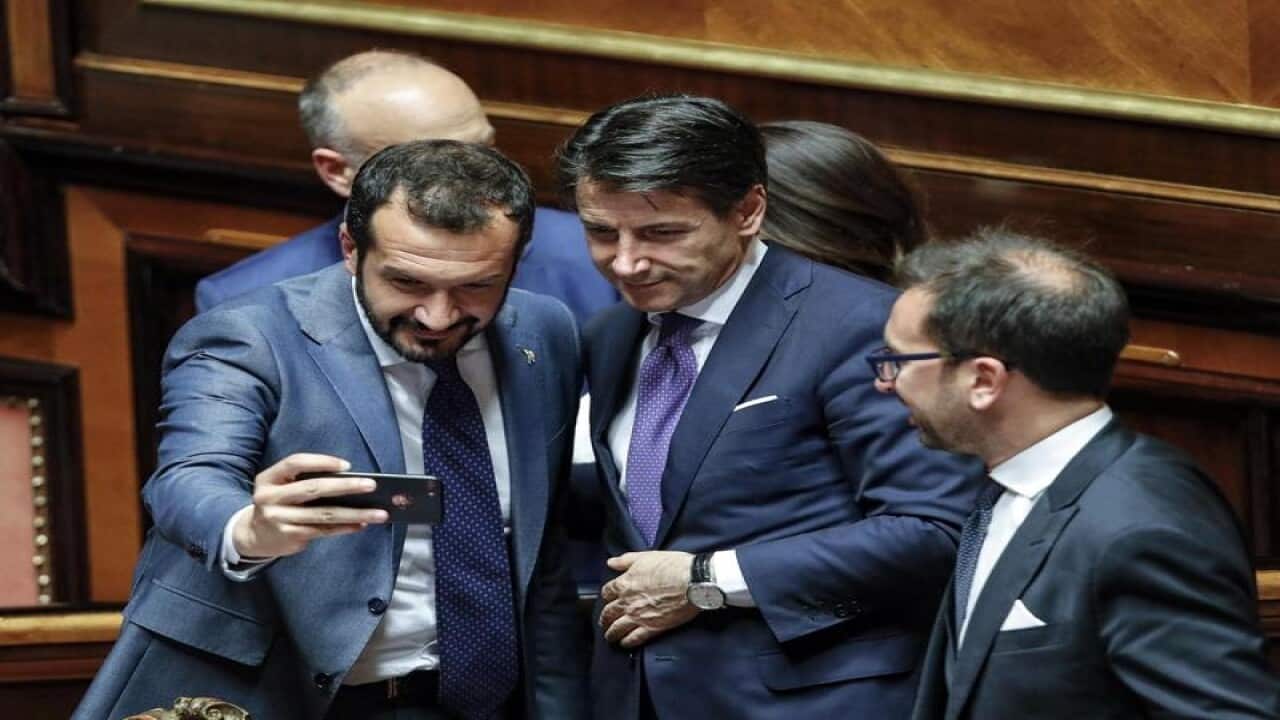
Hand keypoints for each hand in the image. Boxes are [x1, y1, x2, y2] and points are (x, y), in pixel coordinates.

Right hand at [231, 453, 387, 557]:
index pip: (295, 463)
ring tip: (379, 512)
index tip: (347, 465)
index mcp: (269, 478)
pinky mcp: (290, 536)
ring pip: (324, 514)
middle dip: (346, 486)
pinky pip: (323, 530)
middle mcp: (271, 498)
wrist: (253, 535)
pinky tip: (362, 523)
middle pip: (313, 488)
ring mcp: (280, 519)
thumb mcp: (281, 486)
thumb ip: (305, 480)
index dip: (322, 462)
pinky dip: (345, 527)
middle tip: (371, 485)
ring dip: (355, 513)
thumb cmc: (278, 503)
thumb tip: (350, 480)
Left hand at [598, 551, 698, 647]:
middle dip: (605, 618)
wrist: (692, 581)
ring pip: (617, 628)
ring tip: (610, 637)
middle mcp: (627, 601)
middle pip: (609, 612)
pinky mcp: (652, 628)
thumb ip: (626, 560)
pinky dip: (627, 642)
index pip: (607, 592)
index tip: (608, 599)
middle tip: (604, 622)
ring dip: (611, 633)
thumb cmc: (673, 566)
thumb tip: (611, 562)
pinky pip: (634, 638)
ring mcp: (638, 616)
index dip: (606, 596)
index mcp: (625, 583)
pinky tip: (624, 644)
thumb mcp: (645, 556)